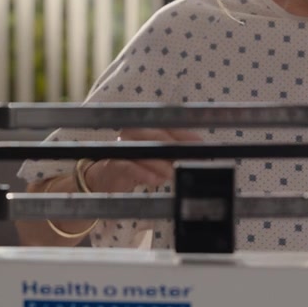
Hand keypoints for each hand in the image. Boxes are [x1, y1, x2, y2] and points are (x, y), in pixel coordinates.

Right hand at [86, 127, 202, 191]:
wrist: (106, 180)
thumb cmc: (136, 166)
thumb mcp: (158, 159)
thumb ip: (174, 155)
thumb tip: (198, 156)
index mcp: (146, 127)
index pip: (169, 126)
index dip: (186, 135)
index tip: (201, 145)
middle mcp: (133, 132)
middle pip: (157, 135)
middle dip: (176, 148)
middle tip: (189, 160)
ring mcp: (121, 146)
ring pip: (144, 150)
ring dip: (161, 163)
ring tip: (173, 173)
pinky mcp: (112, 163)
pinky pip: (129, 166)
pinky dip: (143, 173)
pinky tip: (155, 180)